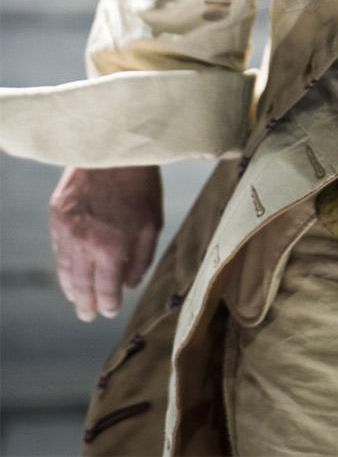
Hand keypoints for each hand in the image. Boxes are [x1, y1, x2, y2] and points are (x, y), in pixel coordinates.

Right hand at [49, 165, 162, 321]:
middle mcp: (84, 245)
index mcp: (111, 250)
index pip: (106, 292)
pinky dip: (64, 265)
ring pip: (65, 271)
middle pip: (81, 288)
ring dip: (71, 289)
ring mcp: (66, 231)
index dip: (108, 305)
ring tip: (78, 299)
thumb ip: (141, 259)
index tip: (110, 311)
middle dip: (86, 305)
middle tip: (88, 315)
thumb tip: (129, 285)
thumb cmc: (140, 186)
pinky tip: (69, 271)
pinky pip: (58, 250)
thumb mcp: (152, 224)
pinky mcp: (56, 216)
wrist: (116, 149)